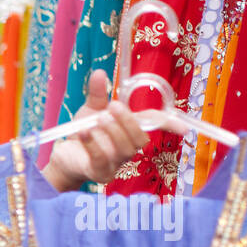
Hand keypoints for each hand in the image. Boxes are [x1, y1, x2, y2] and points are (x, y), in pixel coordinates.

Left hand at [40, 69, 180, 191]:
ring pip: (124, 150)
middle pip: (140, 139)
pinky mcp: (99, 173)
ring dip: (113, 132)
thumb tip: (100, 73)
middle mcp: (127, 148)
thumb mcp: (91, 110)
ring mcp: (115, 163)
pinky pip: (100, 159)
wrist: (63, 156)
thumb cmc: (83, 134)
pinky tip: (82, 132)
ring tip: (96, 120)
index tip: (184, 127)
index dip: (170, 124)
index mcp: (130, 130)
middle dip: (128, 122)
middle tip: (111, 107)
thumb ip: (98, 94)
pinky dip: (92, 144)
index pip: (154, 125)